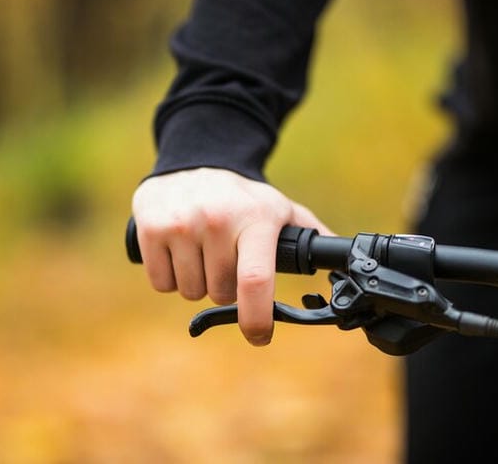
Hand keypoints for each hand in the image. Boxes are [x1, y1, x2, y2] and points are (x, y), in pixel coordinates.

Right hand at [132, 167, 331, 345]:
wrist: (193, 161)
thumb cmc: (242, 198)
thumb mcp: (279, 208)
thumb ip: (311, 236)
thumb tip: (347, 262)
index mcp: (255, 219)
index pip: (255, 280)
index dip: (256, 317)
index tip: (259, 335)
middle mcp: (217, 220)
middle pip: (221, 293)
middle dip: (226, 288)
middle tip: (226, 259)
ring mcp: (181, 224)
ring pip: (190, 291)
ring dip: (197, 282)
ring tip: (202, 251)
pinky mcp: (151, 228)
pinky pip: (162, 283)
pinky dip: (169, 276)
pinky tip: (178, 250)